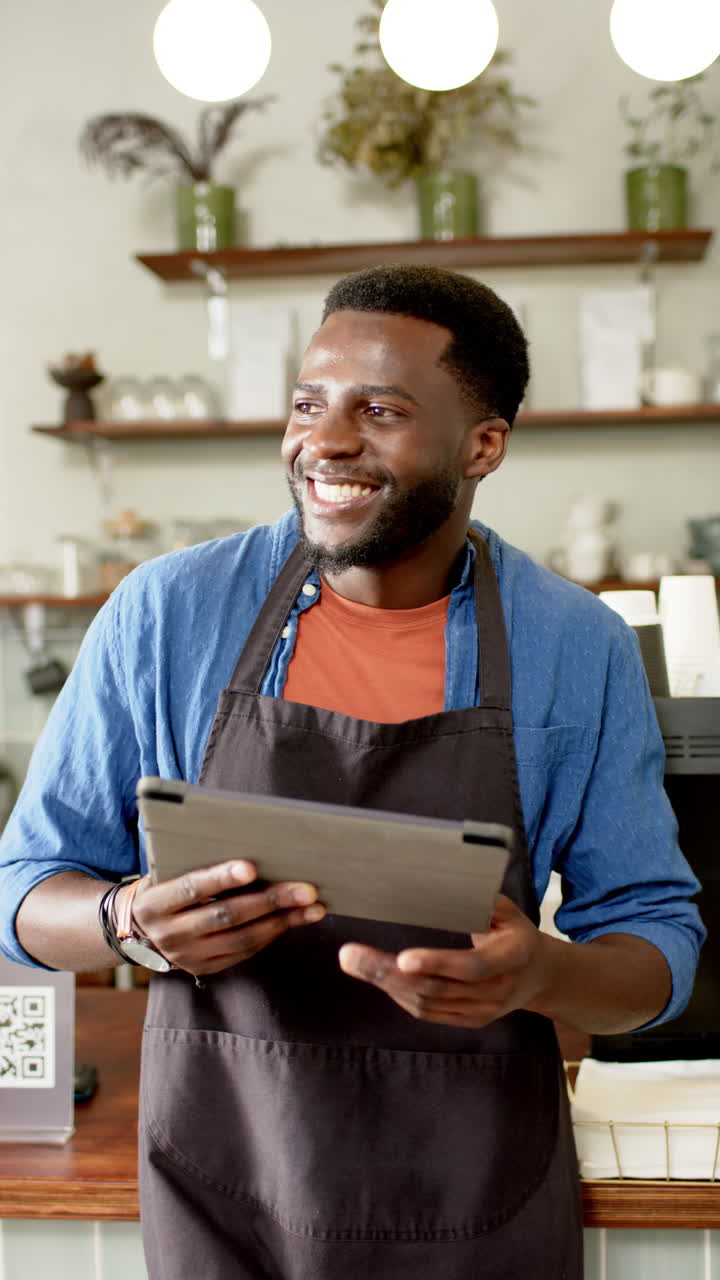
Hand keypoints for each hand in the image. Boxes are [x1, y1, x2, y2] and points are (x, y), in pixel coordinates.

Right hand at [126, 862, 325, 976]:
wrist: (138, 929)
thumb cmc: (164, 885)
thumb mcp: (166, 871)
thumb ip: (196, 863)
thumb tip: (252, 845)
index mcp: (155, 903)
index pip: (191, 888)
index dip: (221, 878)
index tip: (252, 867)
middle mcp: (169, 934)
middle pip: (225, 915)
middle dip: (270, 901)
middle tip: (306, 889)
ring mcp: (186, 956)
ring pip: (240, 939)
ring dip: (281, 922)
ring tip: (312, 908)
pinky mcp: (203, 968)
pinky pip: (242, 952)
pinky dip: (270, 935)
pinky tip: (292, 920)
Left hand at [338, 895, 546, 1027]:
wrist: (539, 977)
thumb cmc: (516, 934)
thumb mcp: (510, 911)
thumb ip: (482, 899)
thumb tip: (449, 879)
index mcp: (511, 958)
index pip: (472, 967)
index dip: (436, 962)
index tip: (402, 956)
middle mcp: (496, 991)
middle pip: (437, 988)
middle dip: (389, 972)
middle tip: (351, 955)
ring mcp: (481, 1011)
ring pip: (426, 1002)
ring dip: (387, 983)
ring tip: (355, 961)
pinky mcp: (467, 1020)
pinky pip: (427, 1012)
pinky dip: (399, 995)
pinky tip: (378, 977)